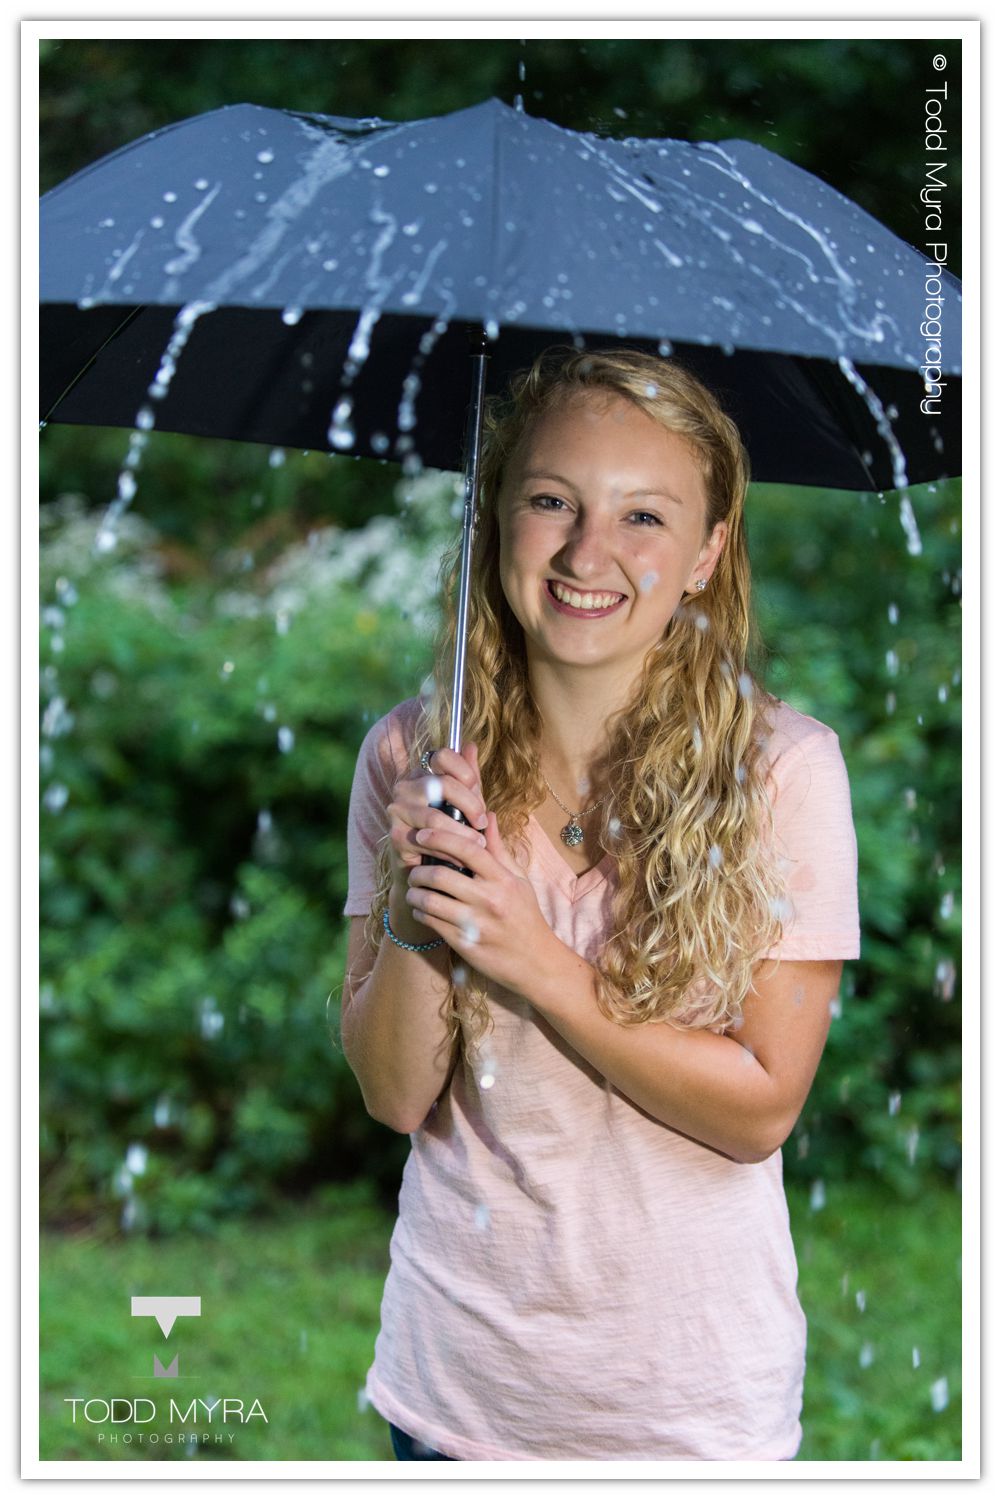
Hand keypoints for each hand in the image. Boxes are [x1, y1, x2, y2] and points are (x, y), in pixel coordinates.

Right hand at [386, 742, 488, 890]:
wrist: (426, 871)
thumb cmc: (449, 833)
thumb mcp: (462, 804)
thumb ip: (467, 778)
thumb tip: (470, 745)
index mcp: (421, 774)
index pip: (442, 755)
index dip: (464, 770)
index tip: (477, 788)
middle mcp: (404, 787)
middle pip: (443, 784)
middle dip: (470, 805)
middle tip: (482, 823)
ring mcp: (397, 811)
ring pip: (436, 816)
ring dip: (463, 833)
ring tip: (479, 844)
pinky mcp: (396, 836)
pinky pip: (428, 839)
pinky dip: (450, 850)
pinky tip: (461, 859)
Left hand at [405, 811, 557, 993]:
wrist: (535, 962)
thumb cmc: (526, 916)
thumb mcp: (518, 880)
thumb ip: (499, 849)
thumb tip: (488, 816)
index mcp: (503, 880)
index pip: (468, 849)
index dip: (441, 837)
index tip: (423, 834)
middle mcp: (489, 899)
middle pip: (441, 875)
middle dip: (419, 871)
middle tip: (415, 870)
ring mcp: (475, 923)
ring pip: (430, 900)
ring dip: (415, 893)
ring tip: (414, 890)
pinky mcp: (464, 943)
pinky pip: (431, 922)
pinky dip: (420, 912)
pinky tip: (421, 909)